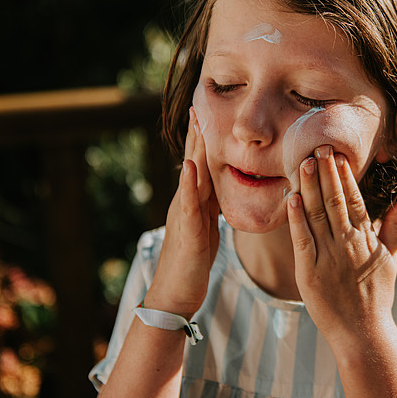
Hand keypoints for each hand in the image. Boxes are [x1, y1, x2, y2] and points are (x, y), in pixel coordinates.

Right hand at [145, 107, 219, 318]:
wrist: (176, 293)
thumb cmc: (193, 261)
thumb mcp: (206, 226)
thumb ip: (210, 205)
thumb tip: (220, 187)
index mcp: (194, 200)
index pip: (200, 164)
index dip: (203, 139)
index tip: (208, 112)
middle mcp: (185, 202)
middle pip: (193, 162)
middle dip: (196, 134)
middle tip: (198, 104)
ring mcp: (183, 215)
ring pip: (190, 177)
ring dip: (194, 150)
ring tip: (197, 124)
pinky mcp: (186, 231)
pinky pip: (188, 204)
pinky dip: (189, 184)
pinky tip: (190, 167)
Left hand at [287, 144, 396, 351]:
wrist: (363, 332)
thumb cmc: (376, 294)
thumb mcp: (389, 257)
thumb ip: (394, 225)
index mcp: (366, 238)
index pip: (356, 200)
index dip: (345, 177)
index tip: (338, 155)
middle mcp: (348, 244)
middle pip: (336, 201)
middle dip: (326, 173)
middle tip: (319, 147)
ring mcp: (329, 257)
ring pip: (318, 215)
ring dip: (310, 188)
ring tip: (305, 163)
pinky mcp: (310, 272)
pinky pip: (302, 240)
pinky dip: (296, 219)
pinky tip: (292, 198)